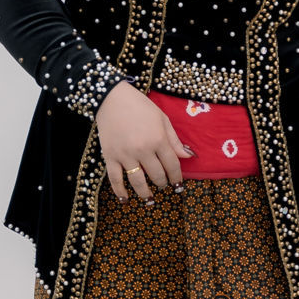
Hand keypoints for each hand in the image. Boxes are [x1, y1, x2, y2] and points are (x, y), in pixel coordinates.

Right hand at [96, 81, 192, 200]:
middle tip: (164, 186)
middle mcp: (143, 150)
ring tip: (150, 199)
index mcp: (158, 139)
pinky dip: (120, 192)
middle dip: (163, 183)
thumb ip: (174, 140)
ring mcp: (125, 155)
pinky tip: (125, 200)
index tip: (179, 185)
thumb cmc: (140, 106)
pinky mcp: (110, 157)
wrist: (112, 99)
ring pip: (138, 181)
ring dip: (145, 193)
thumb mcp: (162, 119)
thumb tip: (188, 156)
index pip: (172, 165)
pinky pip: (115, 179)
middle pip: (157, 175)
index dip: (177, 178)